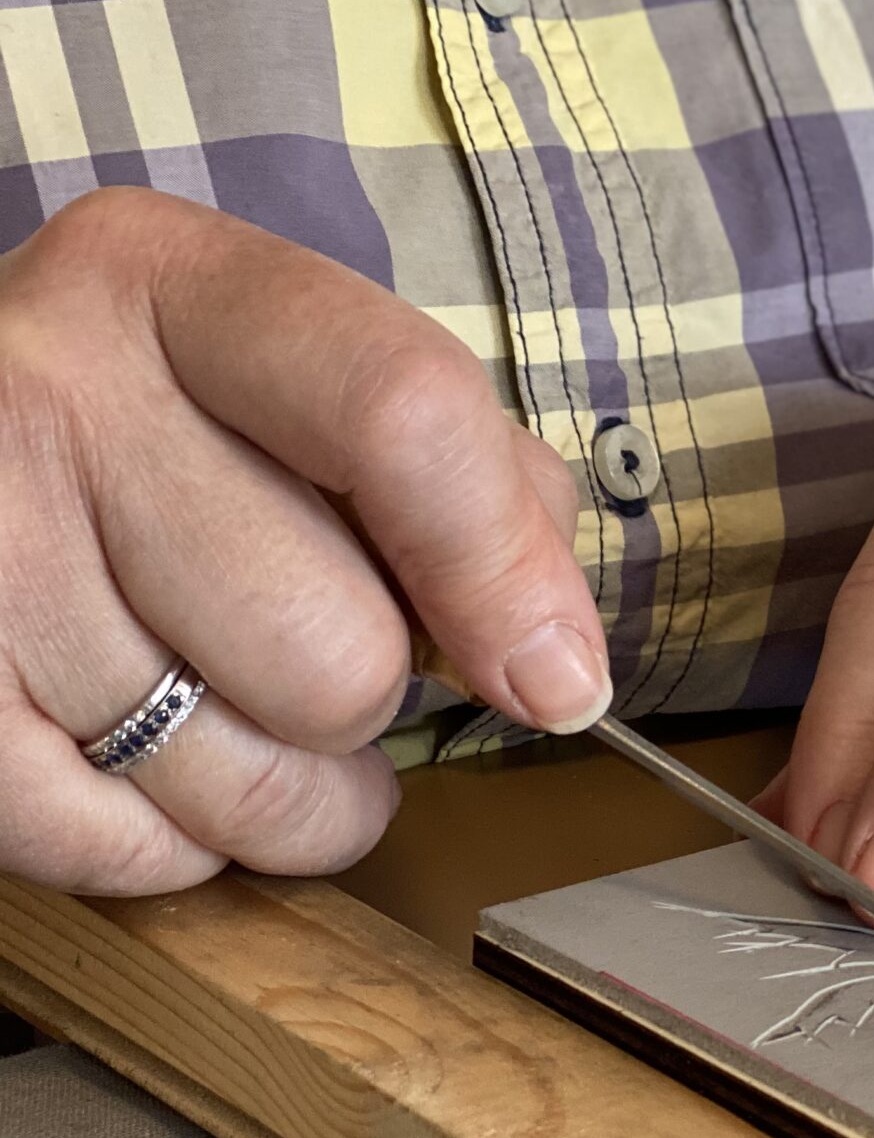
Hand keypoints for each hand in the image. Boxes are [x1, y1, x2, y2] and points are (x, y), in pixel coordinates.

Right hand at [0, 189, 608, 894]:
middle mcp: (49, 393)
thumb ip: (459, 478)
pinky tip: (148, 762)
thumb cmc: (147, 436)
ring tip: (240, 716)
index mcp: (169, 285)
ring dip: (296, 794)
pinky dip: (176, 843)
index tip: (558, 675)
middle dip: (370, 695)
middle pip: (340, 649)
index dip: (505, 573)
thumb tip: (557, 659)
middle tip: (306, 647)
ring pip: (256, 776)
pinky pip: (132, 851)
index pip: (403, 416)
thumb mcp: (290, 386)